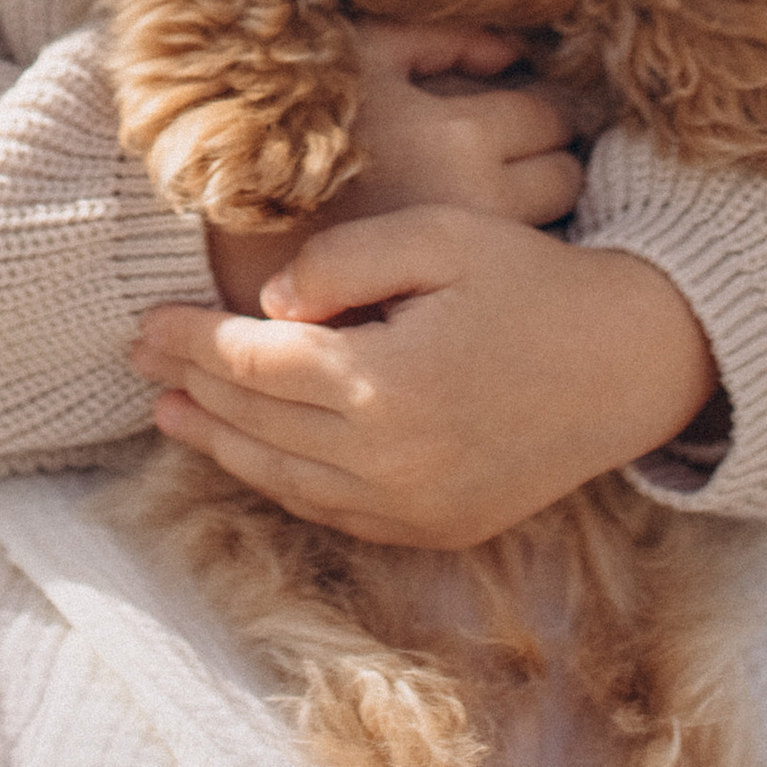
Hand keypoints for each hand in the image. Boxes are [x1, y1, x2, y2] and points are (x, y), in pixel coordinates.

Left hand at [138, 213, 716, 548]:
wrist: (629, 363)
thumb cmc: (531, 281)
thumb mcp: (440, 237)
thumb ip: (342, 262)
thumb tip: (267, 306)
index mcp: (386, 383)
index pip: (256, 364)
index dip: (192, 341)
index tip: (145, 320)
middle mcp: (392, 461)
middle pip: (260, 424)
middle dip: (192, 388)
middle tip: (138, 358)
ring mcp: (415, 507)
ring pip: (286, 480)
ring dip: (222, 445)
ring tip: (172, 411)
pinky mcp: (437, 529)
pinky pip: (335, 512)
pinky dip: (282, 482)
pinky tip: (252, 452)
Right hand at [202, 23, 580, 313]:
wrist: (224, 212)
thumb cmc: (294, 116)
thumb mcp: (364, 51)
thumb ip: (446, 36)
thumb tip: (513, 51)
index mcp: (459, 136)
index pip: (551, 117)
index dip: (539, 108)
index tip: (521, 113)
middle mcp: (475, 207)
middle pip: (563, 181)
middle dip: (547, 161)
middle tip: (516, 157)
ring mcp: (461, 267)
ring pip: (547, 234)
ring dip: (533, 214)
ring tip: (492, 202)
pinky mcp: (442, 306)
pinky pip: (503, 274)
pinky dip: (500, 259)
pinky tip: (468, 246)